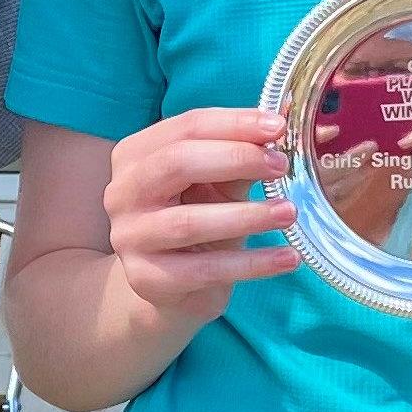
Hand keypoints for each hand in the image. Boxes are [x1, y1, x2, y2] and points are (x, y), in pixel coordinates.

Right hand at [105, 107, 299, 319]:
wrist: (174, 287)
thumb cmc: (198, 219)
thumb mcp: (217, 184)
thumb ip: (240, 158)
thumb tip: (277, 134)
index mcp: (134, 155)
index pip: (186, 127)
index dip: (234, 123)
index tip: (278, 127)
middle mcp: (122, 192)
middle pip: (176, 163)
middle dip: (235, 159)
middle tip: (281, 166)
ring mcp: (129, 238)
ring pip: (188, 222)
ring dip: (246, 216)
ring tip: (289, 212)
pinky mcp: (146, 280)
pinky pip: (204, 270)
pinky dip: (251, 264)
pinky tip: (287, 258)